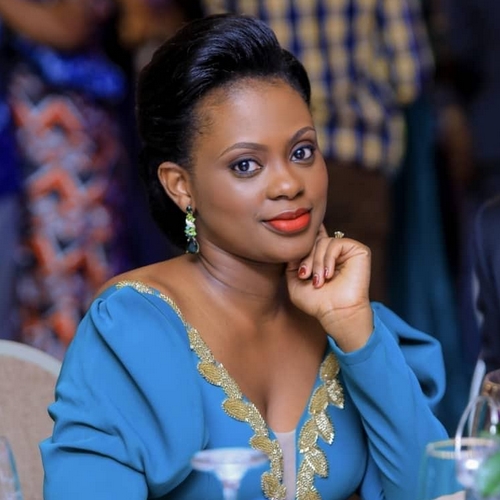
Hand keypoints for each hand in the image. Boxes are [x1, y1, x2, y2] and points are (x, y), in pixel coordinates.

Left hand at [286, 226, 372, 350]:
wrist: (336, 313)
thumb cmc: (317, 303)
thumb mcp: (294, 283)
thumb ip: (291, 264)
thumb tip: (293, 247)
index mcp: (322, 257)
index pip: (315, 237)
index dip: (308, 233)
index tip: (297, 235)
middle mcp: (335, 252)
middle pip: (314, 241)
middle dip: (306, 259)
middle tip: (305, 276)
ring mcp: (347, 250)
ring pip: (323, 242)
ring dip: (317, 262)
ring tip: (318, 281)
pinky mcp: (359, 250)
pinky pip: (336, 243)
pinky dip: (328, 259)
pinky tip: (329, 274)